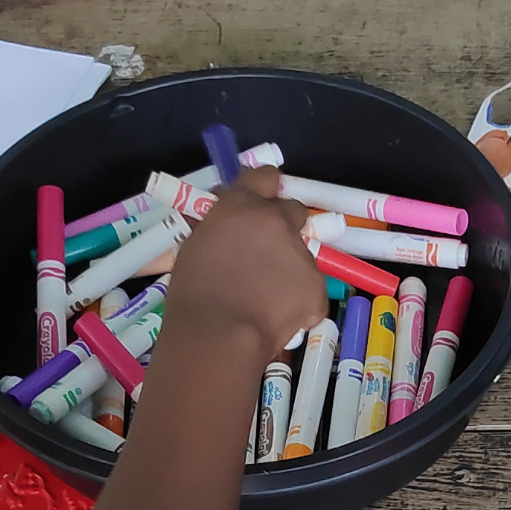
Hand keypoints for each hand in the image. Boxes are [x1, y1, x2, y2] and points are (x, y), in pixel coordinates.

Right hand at [162, 168, 321, 357]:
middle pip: (294, 211)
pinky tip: (277, 318)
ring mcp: (301, 253)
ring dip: (288, 269)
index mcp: (242, 206)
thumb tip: (231, 228)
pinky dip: (298, 303)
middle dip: (285, 227)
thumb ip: (221, 227)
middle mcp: (276, 221)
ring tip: (265, 299)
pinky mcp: (316, 287)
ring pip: (302, 255)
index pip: (265, 176)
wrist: (218, 333)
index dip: (267, 187)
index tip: (265, 200)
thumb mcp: (196, 245)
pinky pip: (310, 291)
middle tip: (267, 254)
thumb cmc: (194, 292)